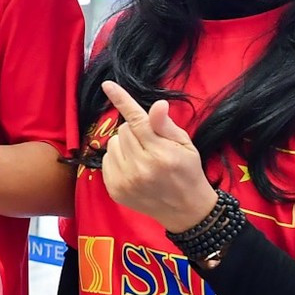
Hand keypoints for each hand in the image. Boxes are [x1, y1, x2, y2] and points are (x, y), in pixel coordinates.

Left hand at [97, 81, 218, 231]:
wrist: (185, 210)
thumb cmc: (188, 172)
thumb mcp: (185, 145)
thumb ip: (166, 126)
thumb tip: (157, 105)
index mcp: (161, 154)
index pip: (138, 120)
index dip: (122, 100)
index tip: (108, 85)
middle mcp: (141, 167)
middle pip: (124, 130)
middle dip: (135, 131)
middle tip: (150, 143)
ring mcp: (126, 181)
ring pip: (113, 143)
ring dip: (125, 145)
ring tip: (142, 156)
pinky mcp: (115, 190)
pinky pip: (106, 160)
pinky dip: (117, 159)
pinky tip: (133, 168)